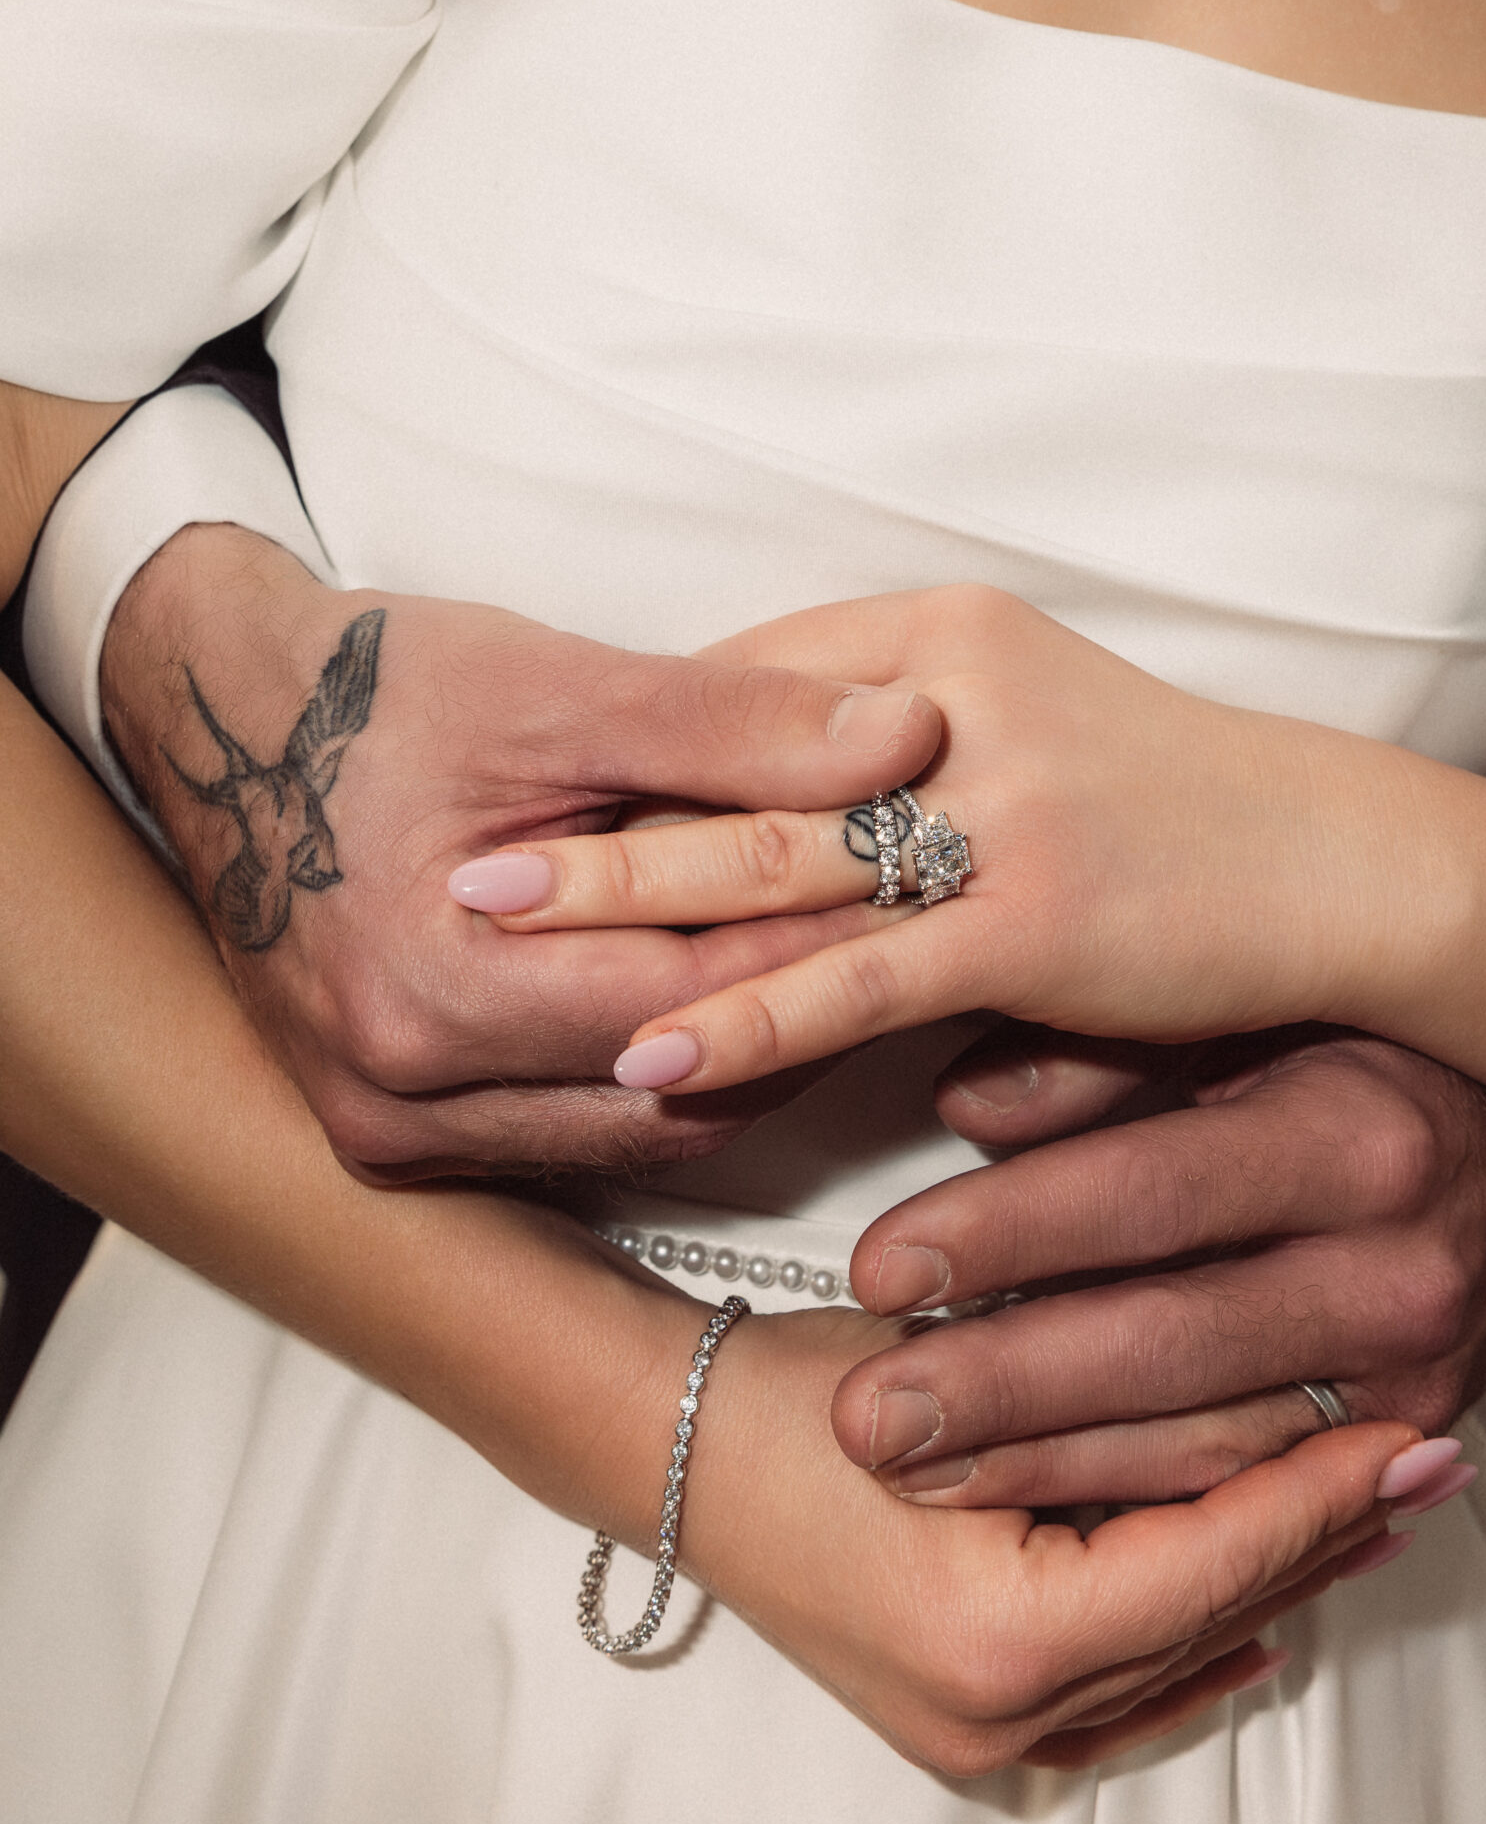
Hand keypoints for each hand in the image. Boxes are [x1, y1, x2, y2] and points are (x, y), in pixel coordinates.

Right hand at [98, 525, 939, 1176]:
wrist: (222, 719)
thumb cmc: (378, 689)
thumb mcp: (558, 686)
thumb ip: (736, 727)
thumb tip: (907, 740)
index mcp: (431, 992)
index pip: (690, 1001)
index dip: (822, 945)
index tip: (924, 889)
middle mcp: (399, 1094)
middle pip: (670, 1089)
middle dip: (796, 1009)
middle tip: (909, 938)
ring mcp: (386, 1129)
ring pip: (634, 1135)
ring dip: (736, 1057)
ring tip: (834, 968)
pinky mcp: (389, 1136)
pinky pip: (571, 1137)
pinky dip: (656, 1079)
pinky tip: (723, 1004)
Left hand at [453, 585, 1426, 1092]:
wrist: (1342, 856)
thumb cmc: (1177, 798)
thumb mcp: (1025, 721)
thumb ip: (893, 743)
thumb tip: (767, 796)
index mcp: (939, 639)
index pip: (745, 684)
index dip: (629, 742)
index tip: (522, 790)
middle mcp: (952, 700)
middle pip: (730, 759)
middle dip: (586, 808)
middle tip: (443, 844)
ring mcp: (996, 806)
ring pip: (773, 858)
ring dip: (624, 898)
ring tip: (492, 927)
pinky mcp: (1036, 913)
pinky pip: (861, 973)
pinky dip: (748, 1017)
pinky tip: (654, 1056)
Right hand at [677, 1302, 1434, 1773]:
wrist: (664, 1443)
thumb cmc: (800, 1391)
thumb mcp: (979, 1380)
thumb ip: (1130, 1414)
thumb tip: (1289, 1410)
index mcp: (1000, 1637)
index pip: (1213, 1563)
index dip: (1321, 1496)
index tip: (1410, 1436)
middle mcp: (994, 1713)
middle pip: (1209, 1618)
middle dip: (1319, 1537)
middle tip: (1426, 1464)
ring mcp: (973, 1736)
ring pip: (1171, 1657)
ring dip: (1267, 1583)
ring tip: (1366, 1518)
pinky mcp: (958, 1725)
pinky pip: (1114, 1705)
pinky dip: (1191, 1653)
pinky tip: (1262, 1620)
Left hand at [820, 1025, 1485, 1507]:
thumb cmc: (1362, 1039)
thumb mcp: (1243, 1009)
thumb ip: (1104, 1055)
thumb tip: (963, 1108)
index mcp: (1355, 1138)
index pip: (1148, 1198)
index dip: (1005, 1239)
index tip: (878, 1272)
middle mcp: (1400, 1268)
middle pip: (1167, 1345)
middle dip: (1003, 1389)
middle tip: (869, 1417)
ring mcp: (1417, 1369)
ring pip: (1204, 1441)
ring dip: (1049, 1465)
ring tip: (914, 1469)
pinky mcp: (1413, 1428)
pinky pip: (1252, 1476)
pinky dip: (1135, 1495)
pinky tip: (1028, 1496)